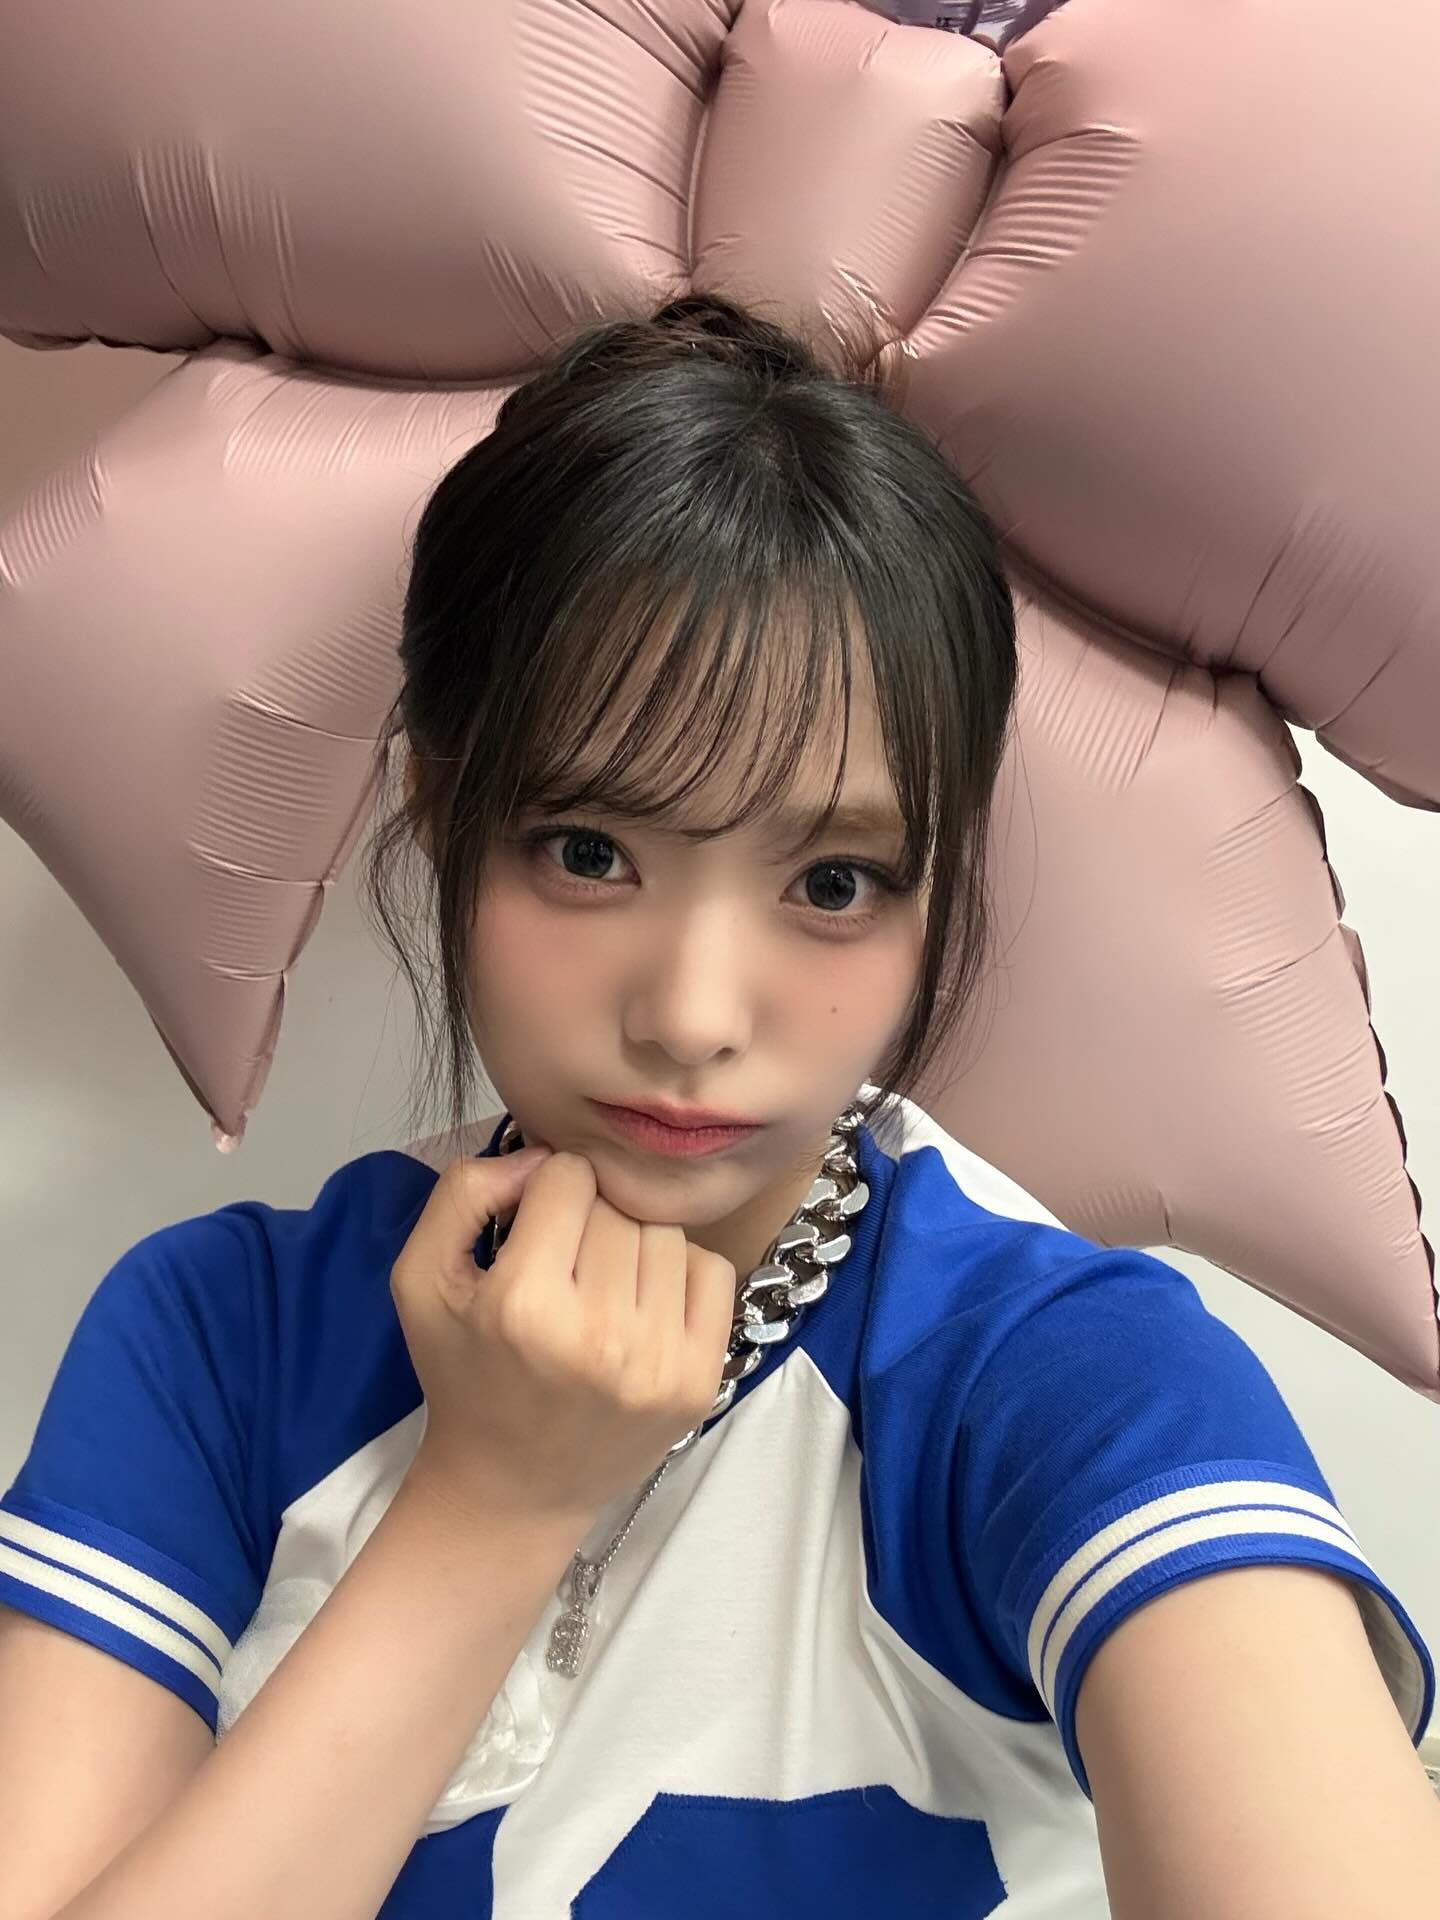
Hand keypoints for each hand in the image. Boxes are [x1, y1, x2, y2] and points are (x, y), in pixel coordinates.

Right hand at [391, 1147, 736, 1528]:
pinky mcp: (699, 1380)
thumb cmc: (464, 1373)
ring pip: (666, 1233)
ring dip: (635, 1245)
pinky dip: (679, 1276)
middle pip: (618, 1205)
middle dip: (590, 1220)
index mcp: (523, 1304)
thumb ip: (464, 1192)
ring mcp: (658, 1361)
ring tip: (601, 1288)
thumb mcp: (421, 1278)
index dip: (545, 1193)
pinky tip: (641, 1308)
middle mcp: (598, 1333)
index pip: (568, 1176)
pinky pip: (713, 1271)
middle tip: (565, 1267)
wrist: (512, 1487)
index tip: (533, 1232)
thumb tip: (541, 1156)